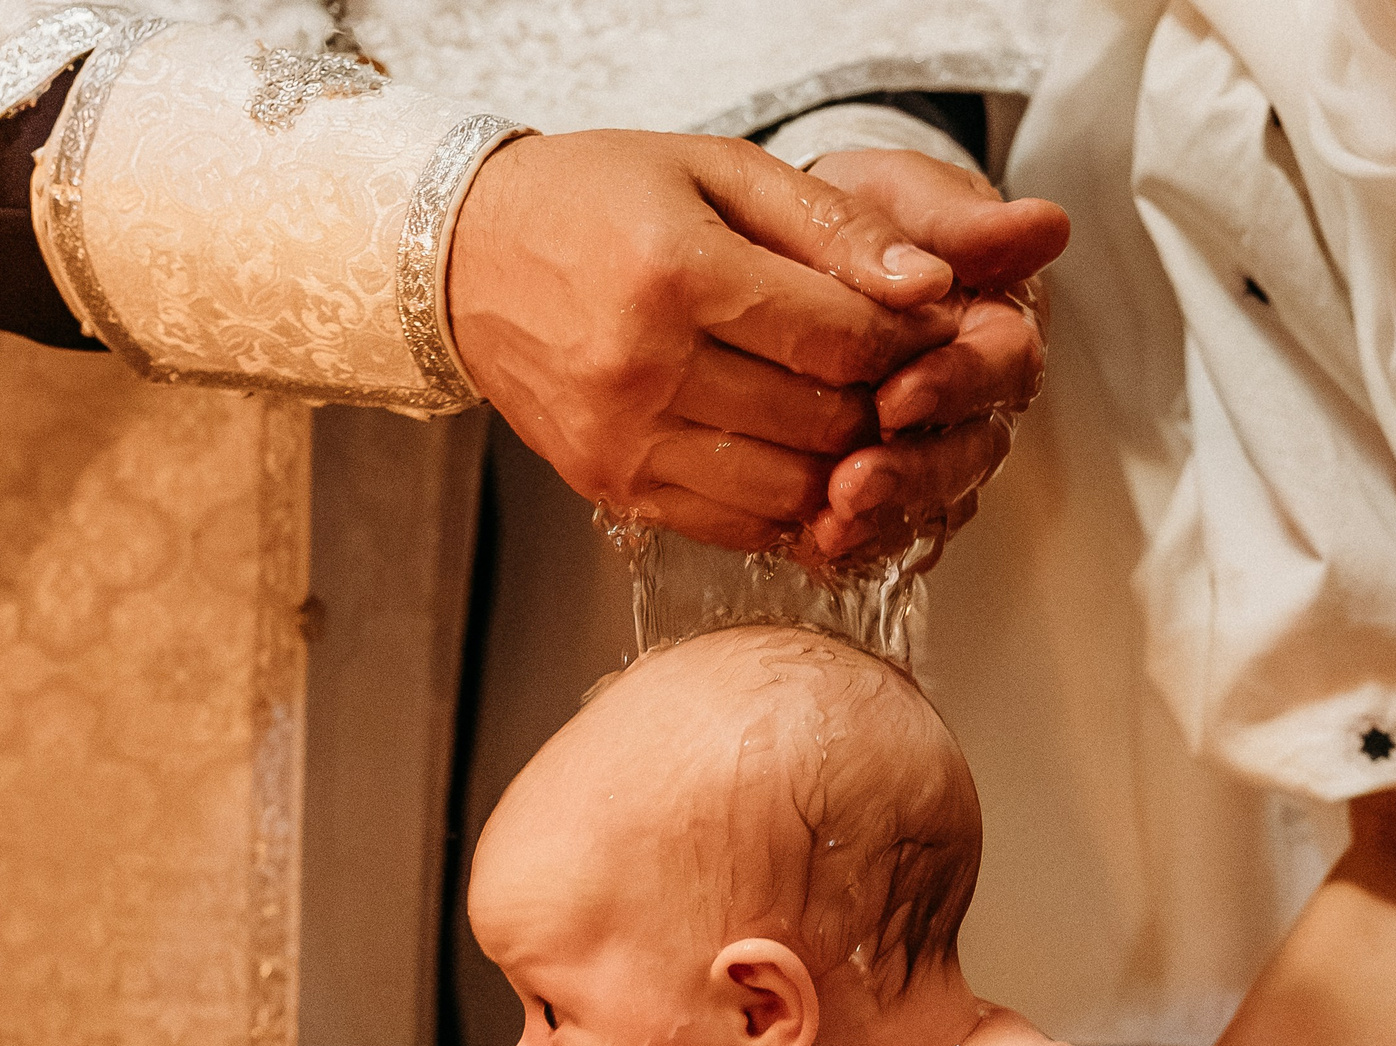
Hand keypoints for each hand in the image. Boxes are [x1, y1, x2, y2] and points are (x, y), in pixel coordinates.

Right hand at [448, 131, 962, 551]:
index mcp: (677, 275)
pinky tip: (800, 459)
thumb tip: (929, 284)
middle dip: (883, 403)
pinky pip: (733, 525)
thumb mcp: (717, 169)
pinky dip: (785, 505)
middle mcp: (644, 368)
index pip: (839, 337)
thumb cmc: (594, 200)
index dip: (907, 338)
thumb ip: (830, 223)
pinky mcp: (610, 486)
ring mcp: (623, 440)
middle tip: (901, 376)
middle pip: (822, 422)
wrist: (466, 258)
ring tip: (853, 416)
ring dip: (841, 466)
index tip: (928, 322)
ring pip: (787, 489)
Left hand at [797, 149, 1067, 565]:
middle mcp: (975, 403)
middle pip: (971, 454)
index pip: (1004, 367)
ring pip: (930, 504)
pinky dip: (851, 544)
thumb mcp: (902, 196)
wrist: (794, 252)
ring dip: (883, 520)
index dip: (957, 386)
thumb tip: (1043, 227)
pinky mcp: (886, 491)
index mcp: (997, 328)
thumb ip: (961, 218)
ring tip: (829, 523)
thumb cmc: (861, 221)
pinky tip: (810, 544)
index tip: (898, 396)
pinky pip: (882, 533)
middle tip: (854, 482)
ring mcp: (934, 453)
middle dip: (915, 474)